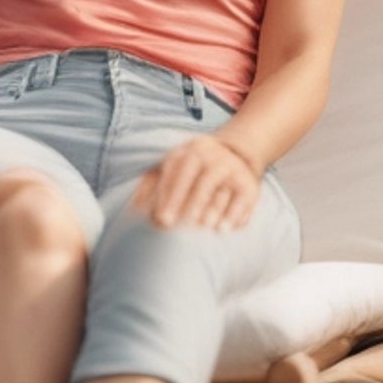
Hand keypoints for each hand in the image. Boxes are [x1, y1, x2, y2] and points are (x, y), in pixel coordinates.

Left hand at [133, 135, 260, 231]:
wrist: (233, 152)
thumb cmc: (191, 167)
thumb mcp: (171, 166)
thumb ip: (151, 184)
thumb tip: (133, 207)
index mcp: (191, 153)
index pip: (179, 174)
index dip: (169, 197)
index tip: (160, 219)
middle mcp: (214, 159)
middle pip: (202, 183)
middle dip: (189, 205)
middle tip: (176, 226)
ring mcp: (233, 171)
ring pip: (222, 193)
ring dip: (211, 212)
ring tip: (200, 228)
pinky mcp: (249, 185)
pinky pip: (242, 201)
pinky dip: (232, 216)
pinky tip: (222, 229)